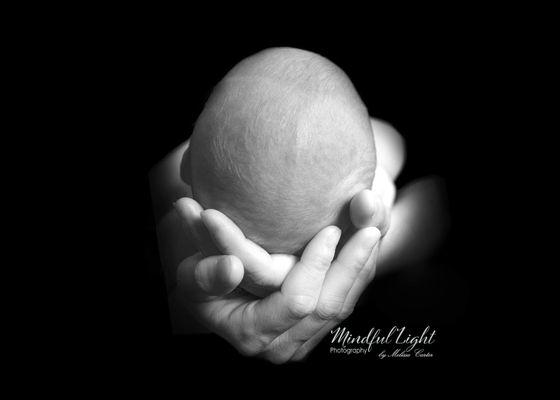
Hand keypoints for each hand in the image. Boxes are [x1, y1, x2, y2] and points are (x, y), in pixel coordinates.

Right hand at [172, 199, 380, 362]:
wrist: (213, 297)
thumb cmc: (201, 282)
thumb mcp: (192, 277)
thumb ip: (207, 274)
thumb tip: (232, 265)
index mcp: (253, 334)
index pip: (297, 301)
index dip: (315, 265)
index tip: (329, 229)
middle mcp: (282, 345)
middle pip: (330, 306)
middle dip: (353, 264)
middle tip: (370, 226)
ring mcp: (301, 340)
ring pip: (342, 305)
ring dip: (361, 267)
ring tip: (375, 230)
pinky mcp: (313, 329)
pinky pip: (343, 302)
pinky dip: (357, 273)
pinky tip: (366, 245)